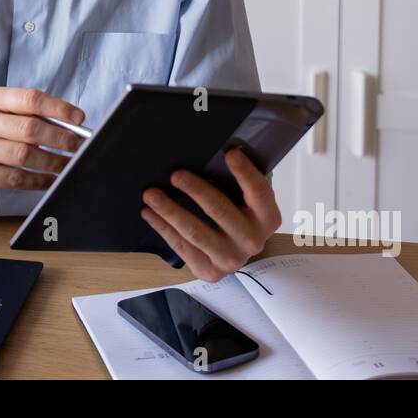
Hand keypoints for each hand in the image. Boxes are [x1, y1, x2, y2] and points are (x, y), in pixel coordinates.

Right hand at [0, 87, 84, 206]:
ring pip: (23, 155)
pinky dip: (38, 180)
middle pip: (29, 128)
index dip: (58, 108)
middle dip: (60, 138)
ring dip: (52, 162)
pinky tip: (51, 180)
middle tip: (79, 146)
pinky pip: (14, 178)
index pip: (30, 99)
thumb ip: (35, 118)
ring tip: (69, 165)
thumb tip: (74, 126)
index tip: (80, 118)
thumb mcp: (6, 119)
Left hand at [139, 147, 281, 281]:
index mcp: (268, 218)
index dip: (245, 172)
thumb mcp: (247, 197)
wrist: (236, 253)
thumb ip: (240, 178)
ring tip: (151, 193)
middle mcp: (253, 241)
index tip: (229, 152)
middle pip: (220, 211)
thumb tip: (222, 145)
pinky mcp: (210, 271)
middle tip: (175, 174)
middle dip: (196, 190)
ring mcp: (231, 259)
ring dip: (170, 210)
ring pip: (195, 231)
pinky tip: (149, 213)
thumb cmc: (239, 215)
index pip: (259, 192)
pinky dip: (162, 227)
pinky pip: (181, 247)